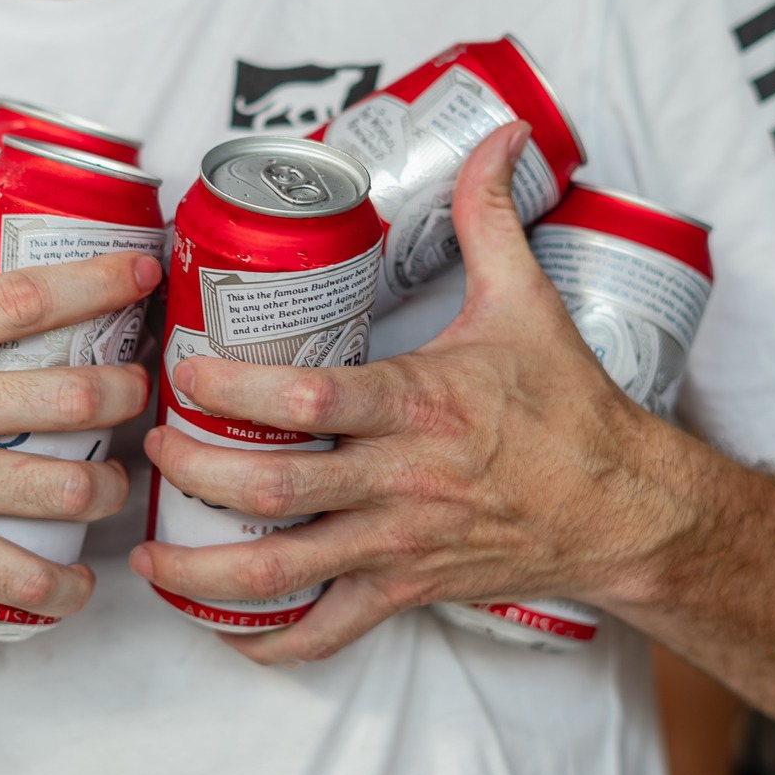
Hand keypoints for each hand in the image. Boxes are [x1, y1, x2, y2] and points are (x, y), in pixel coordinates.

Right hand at [0, 199, 159, 627]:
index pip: (21, 300)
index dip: (97, 282)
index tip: (142, 275)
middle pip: (69, 393)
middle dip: (127, 389)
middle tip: (139, 387)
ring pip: (65, 482)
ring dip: (107, 480)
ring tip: (114, 476)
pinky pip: (21, 573)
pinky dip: (64, 583)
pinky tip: (78, 580)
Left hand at [132, 123, 697, 663]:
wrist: (624, 508)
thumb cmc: (568, 408)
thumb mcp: (527, 303)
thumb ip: (490, 216)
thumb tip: (497, 133)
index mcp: (420, 405)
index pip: (308, 400)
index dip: (233, 389)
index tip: (184, 373)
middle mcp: (402, 482)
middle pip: (272, 490)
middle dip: (194, 473)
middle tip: (154, 449)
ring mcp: (400, 545)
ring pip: (283, 572)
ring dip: (203, 569)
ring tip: (150, 554)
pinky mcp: (407, 591)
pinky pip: (329, 632)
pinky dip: (272, 640)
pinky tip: (226, 628)